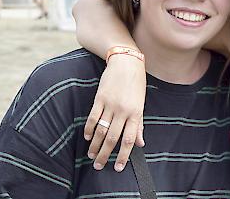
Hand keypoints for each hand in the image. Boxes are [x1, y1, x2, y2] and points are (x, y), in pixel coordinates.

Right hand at [84, 55, 146, 171]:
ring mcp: (110, 105)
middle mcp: (123, 111)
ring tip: (91, 155)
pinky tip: (88, 138)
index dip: (123, 155)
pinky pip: (93, 117)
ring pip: (101, 130)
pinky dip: (89, 129)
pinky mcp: (100, 98)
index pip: (129, 139)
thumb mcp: (141, 103)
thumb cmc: (136, 83)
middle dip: (105, 154)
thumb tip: (140, 143)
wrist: (127, 62)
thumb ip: (139, 124)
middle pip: (112, 138)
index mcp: (136, 113)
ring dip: (95, 145)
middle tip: (98, 166)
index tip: (117, 167)